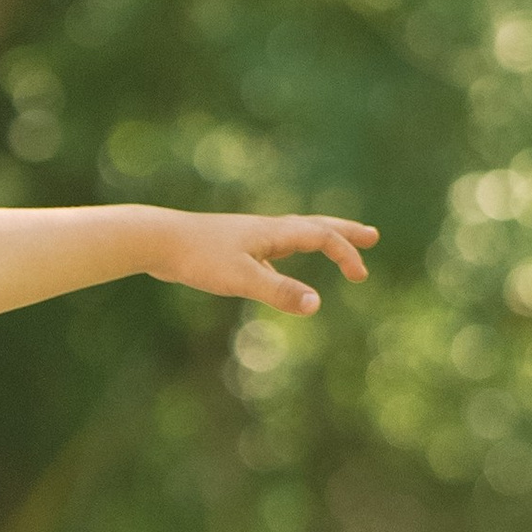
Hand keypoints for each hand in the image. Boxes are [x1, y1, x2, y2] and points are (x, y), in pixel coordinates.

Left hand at [149, 212, 374, 316]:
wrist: (159, 241)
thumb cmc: (199, 258)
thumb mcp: (242, 280)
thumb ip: (279, 292)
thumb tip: (316, 305)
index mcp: (275, 232)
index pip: (323, 237)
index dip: (346, 254)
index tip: (361, 275)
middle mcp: (266, 229)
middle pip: (315, 225)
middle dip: (346, 232)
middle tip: (372, 236)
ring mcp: (249, 237)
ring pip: (293, 235)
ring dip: (318, 239)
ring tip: (331, 246)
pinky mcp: (231, 249)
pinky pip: (270, 249)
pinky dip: (286, 255)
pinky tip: (276, 269)